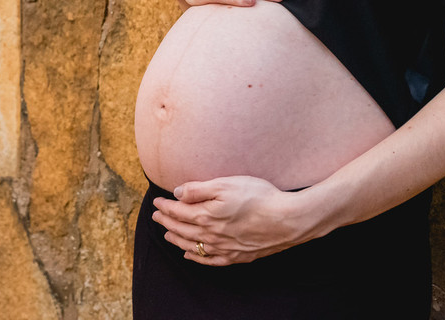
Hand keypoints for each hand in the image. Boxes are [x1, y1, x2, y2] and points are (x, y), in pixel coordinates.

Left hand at [151, 176, 323, 265]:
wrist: (287, 219)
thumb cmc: (259, 197)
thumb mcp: (226, 184)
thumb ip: (199, 189)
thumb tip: (177, 192)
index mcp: (206, 215)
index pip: (178, 212)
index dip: (165, 207)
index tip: (157, 202)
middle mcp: (212, 235)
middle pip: (182, 230)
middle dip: (167, 222)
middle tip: (156, 217)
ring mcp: (224, 248)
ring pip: (193, 246)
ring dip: (177, 240)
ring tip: (166, 235)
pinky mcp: (237, 255)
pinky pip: (210, 260)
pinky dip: (197, 258)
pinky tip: (189, 255)